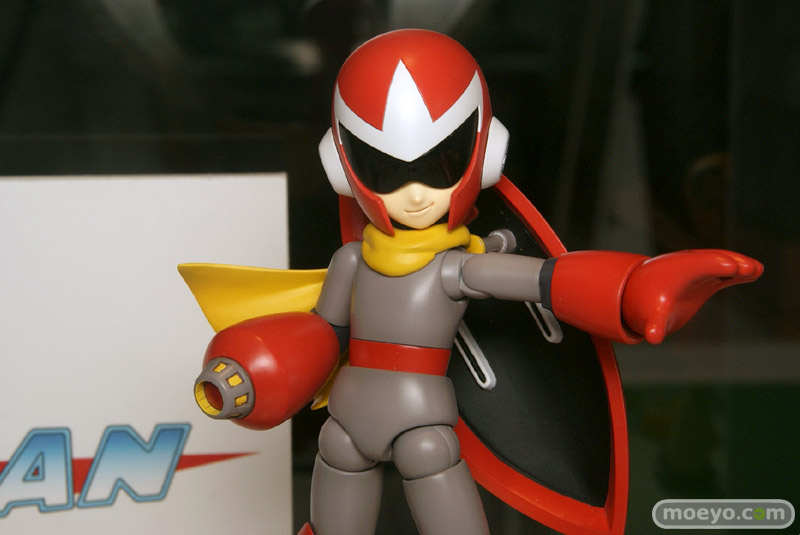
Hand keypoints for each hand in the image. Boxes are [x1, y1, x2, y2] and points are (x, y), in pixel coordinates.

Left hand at [621, 249, 762, 343]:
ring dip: (738, 265)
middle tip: (748, 267)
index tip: (731, 267)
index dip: (715, 265)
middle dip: (728, 263)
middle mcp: (688, 265)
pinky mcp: (706, 279)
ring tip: (756, 270)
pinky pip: (724, 273)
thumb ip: (654, 326)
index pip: (698, 265)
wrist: (642, 291)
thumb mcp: (651, 316)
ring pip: (720, 264)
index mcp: (675, 271)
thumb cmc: (648, 303)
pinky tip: (754, 273)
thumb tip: (653, 339)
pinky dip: (737, 274)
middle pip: (711, 260)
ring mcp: (698, 271)